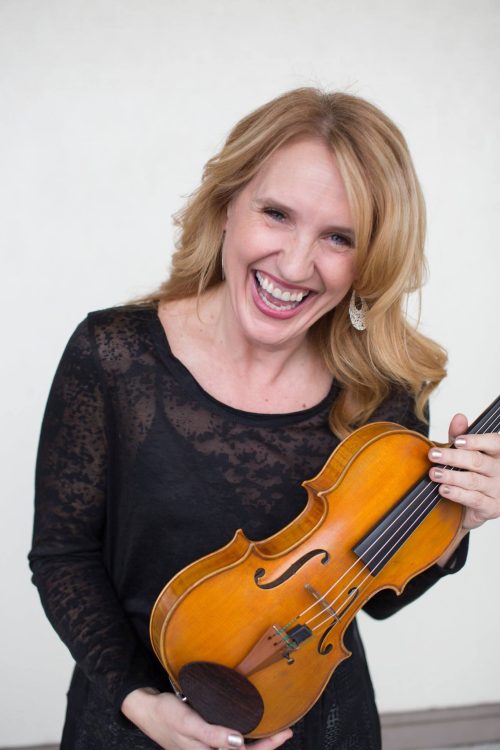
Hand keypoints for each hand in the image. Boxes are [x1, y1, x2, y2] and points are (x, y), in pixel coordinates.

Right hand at [121, 688, 292, 749]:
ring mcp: (208, 749)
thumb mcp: (188, 722)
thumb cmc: (166, 714)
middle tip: (286, 731)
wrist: (147, 709)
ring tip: (276, 731)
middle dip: (266, 746)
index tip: (284, 734)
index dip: (266, 748)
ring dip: (257, 743)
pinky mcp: (206, 741)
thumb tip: (239, 742)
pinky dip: (244, 738)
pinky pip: (230, 743)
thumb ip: (212, 734)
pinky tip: (251, 728)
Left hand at [428, 413, 499, 529]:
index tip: (457, 441)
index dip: (476, 441)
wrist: (475, 506)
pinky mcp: (492, 507)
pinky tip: (443, 489)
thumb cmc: (472, 473)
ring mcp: (498, 490)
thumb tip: (459, 417)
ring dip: (451, 476)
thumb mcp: (465, 452)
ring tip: (433, 473)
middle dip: (453, 457)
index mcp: (498, 453)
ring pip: (473, 481)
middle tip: (433, 455)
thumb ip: (461, 435)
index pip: (493, 443)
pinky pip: (474, 499)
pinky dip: (457, 494)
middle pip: (478, 461)